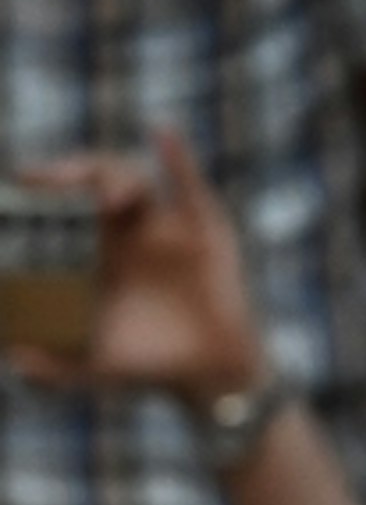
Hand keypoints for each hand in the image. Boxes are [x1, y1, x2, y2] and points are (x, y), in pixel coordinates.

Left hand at [14, 136, 269, 409]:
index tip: (20, 181)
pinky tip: (162, 131)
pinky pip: (189, 184)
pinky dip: (177, 155)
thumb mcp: (93, 368)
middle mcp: (129, 231)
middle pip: (97, 182)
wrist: (207, 374)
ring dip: (114, 179)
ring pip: (136, 181)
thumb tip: (11, 357)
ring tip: (102, 195)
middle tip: (46, 180)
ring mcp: (167, 227)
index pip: (67, 205)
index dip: (45, 189)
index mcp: (98, 253)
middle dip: (73, 173)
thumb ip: (52, 368)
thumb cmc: (147, 367)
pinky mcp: (203, 229)